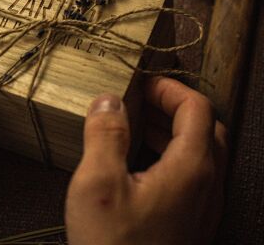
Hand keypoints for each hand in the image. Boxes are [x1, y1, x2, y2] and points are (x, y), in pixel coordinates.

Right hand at [66, 77, 226, 244]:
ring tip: (139, 125)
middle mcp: (207, 185)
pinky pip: (192, 174)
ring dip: (173, 129)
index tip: (143, 85)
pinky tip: (141, 161)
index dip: (170, 89)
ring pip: (201, 151)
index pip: (196, 108)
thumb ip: (105, 135)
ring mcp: (203, 205)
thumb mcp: (98, 185)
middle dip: (174, 107)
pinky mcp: (192, 220)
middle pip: (206, 127)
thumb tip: (108, 101)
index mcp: (191, 169)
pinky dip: (171, 153)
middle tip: (142, 101)